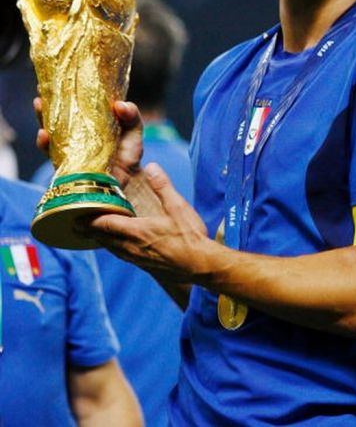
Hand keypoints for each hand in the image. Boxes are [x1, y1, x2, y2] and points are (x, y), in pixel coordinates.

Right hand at [34, 98, 143, 189]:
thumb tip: (119, 105)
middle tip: (42, 89)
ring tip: (39, 105)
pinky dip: (45, 143)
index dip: (65, 90)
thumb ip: (132, 116)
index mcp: (92, 121)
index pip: (75, 103)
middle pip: (57, 115)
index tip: (58, 76)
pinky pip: (50, 153)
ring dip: (41, 118)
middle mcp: (77, 133)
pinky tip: (44, 135)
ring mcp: (69, 147)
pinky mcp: (65, 163)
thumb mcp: (135, 131)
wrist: (127, 183)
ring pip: (49, 130)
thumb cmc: (130, 155)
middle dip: (47, 102)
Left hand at [81, 163, 208, 283]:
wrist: (201, 266)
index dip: (89, 220)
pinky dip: (113, 248)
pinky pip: (122, 255)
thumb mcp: (178, 207)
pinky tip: (117, 245)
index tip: (75, 216)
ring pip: (112, 249)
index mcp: (137, 231)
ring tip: (92, 233)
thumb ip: (163, 186)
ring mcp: (138, 259)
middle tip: (75, 224)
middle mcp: (132, 247)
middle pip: (103, 239)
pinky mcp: (145, 266)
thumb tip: (152, 167)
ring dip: (100, 240)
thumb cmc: (191, 237)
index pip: (105, 225)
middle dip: (88, 231)